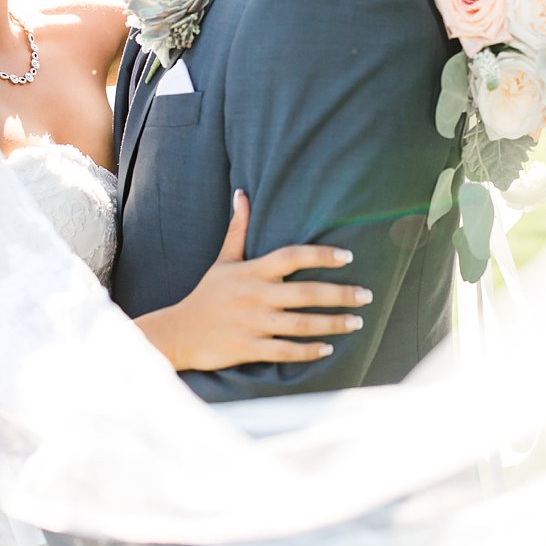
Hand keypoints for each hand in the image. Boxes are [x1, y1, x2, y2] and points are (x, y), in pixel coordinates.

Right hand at [137, 190, 372, 370]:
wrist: (178, 333)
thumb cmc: (206, 295)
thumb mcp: (222, 260)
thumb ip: (238, 229)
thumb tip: (242, 194)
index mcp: (251, 271)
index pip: (291, 257)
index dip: (320, 254)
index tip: (348, 255)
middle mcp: (254, 296)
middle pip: (305, 293)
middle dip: (340, 294)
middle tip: (367, 295)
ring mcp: (252, 323)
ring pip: (301, 324)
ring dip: (332, 323)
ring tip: (357, 321)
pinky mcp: (248, 348)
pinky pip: (285, 351)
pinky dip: (308, 351)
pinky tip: (328, 348)